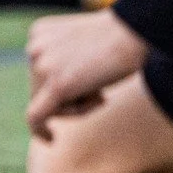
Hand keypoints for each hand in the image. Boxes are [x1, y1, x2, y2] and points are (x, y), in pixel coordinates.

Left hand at [26, 7, 147, 140]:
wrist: (137, 32)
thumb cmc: (121, 39)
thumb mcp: (85, 45)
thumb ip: (67, 60)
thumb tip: (58, 90)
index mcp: (40, 34)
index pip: (41, 73)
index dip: (61, 88)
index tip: (72, 99)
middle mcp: (35, 46)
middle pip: (40, 91)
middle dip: (70, 100)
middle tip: (102, 94)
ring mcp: (42, 65)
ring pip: (46, 106)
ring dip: (76, 109)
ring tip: (102, 94)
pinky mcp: (57, 85)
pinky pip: (37, 117)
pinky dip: (40, 131)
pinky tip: (51, 141)